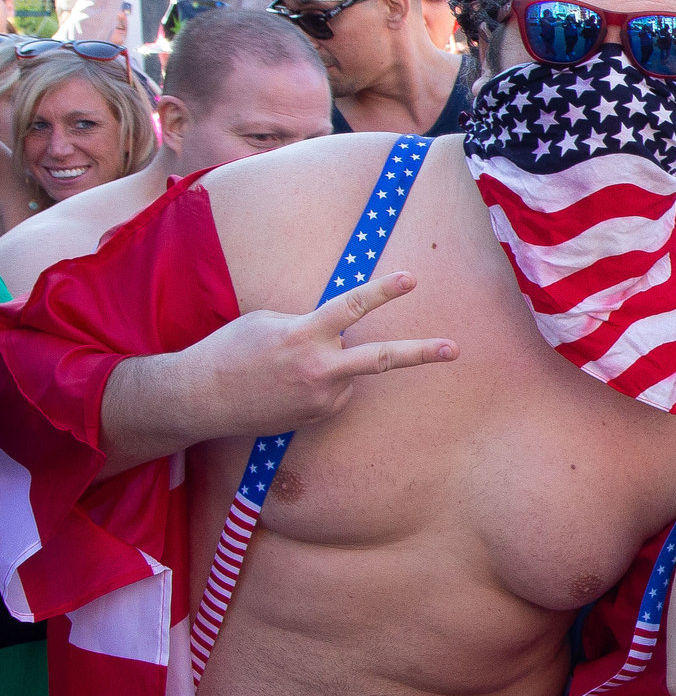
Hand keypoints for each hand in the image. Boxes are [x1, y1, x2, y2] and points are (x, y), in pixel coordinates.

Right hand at [188, 273, 457, 434]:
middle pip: (380, 360)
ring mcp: (321, 398)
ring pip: (348, 371)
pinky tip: (285, 385)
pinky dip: (320, 381)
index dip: (382, 291)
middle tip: (455, 349)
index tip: (410, 279)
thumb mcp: (267, 322)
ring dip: (330, 362)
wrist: (200, 399)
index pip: (350, 308)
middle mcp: (318, 370)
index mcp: (303, 336)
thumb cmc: (230, 350)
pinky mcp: (319, 416)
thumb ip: (310, 323)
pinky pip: (334, 390)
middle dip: (421, 354)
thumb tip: (339, 331)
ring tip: (284, 368)